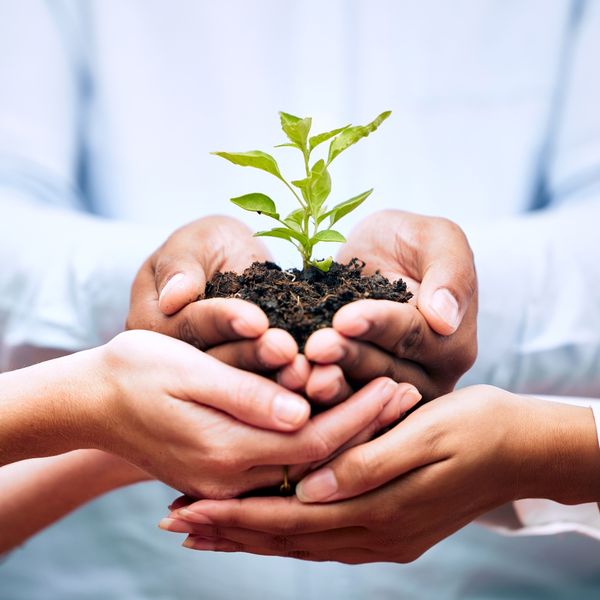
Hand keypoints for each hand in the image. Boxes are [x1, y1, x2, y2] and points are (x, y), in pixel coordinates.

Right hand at [79, 330, 415, 498]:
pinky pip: (284, 461)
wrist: (90, 400)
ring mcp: (227, 478)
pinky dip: (318, 438)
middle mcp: (231, 476)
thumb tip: (302, 409)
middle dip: (366, 425)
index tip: (396, 384)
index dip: (358, 413)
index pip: (314, 439)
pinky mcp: (223, 469)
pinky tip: (343, 416)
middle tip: (409, 394)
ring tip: (389, 402)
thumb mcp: (187, 373)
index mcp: (225, 452)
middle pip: (318, 458)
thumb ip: (245, 396)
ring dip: (348, 431)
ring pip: (305, 462)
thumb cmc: (135, 373)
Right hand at [127, 215, 298, 370]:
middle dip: (253, 355)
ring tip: (303, 369)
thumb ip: (180, 266)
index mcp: (152, 327)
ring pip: (240, 382)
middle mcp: (177, 360)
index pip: (188, 327)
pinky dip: (288, 383)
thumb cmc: (207, 244)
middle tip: (286, 350)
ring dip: (273, 377)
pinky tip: (312, 378)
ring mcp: (209, 374)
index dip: (222, 322)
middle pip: (214, 363)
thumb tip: (172, 298)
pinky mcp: (242, 379)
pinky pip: (264, 384)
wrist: (232, 263)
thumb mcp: (191, 242)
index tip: (256, 320)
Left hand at [161, 386, 599, 562]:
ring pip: (301, 541)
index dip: (235, 514)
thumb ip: (367, 463)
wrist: (523, 449)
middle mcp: (374, 533)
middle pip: (286, 537)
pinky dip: (288, 533)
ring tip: (206, 531)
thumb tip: (309, 486)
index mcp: (379, 509)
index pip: (289, 517)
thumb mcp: (424, 435)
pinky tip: (269, 526)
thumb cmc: (475, 430)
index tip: (185, 508)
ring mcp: (383, 536)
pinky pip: (325, 537)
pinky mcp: (390, 527)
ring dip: (252, 535)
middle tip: (176, 523)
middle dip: (228, 530)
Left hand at [304, 210, 477, 401]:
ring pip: (359, 392)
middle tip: (315, 346)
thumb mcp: (438, 239)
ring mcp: (389, 392)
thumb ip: (451, 272)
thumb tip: (446, 319)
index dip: (378, 326)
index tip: (345, 318)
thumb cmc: (409, 241)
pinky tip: (288, 377)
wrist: (372, 256)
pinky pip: (335, 396)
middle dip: (348, 356)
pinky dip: (310, 387)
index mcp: (453, 346)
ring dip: (329, 382)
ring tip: (300, 369)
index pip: (414, 336)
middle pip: (385, 371)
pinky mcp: (355, 393)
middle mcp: (425, 378)